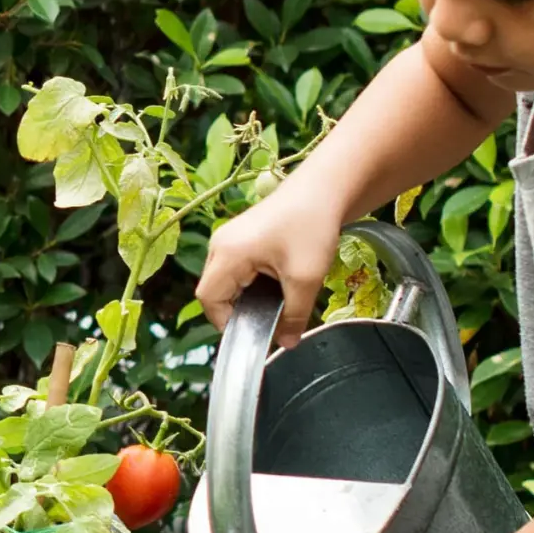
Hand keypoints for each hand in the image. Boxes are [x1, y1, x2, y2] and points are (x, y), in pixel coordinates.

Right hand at [195, 182, 345, 339]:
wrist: (325, 187)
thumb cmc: (311, 227)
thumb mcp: (306, 279)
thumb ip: (294, 316)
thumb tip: (287, 345)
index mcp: (227, 254)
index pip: (208, 299)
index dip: (226, 322)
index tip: (256, 331)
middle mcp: (221, 245)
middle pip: (216, 291)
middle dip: (241, 309)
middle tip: (271, 317)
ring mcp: (230, 238)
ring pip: (228, 281)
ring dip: (250, 295)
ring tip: (280, 297)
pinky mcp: (242, 236)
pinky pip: (238, 269)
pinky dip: (255, 282)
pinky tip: (280, 281)